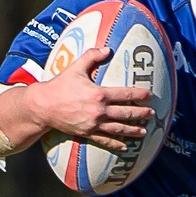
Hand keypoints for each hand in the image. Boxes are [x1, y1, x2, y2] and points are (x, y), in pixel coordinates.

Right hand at [23, 45, 155, 154]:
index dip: (139, 95)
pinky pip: (105, 140)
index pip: (124, 94)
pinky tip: (125, 147)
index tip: (150, 95)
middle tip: (152, 114)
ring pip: (118, 129)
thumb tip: (107, 49)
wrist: (43, 106)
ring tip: (144, 132)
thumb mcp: (75, 67)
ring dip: (133, 130)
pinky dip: (116, 144)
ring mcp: (93, 124)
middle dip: (141, 114)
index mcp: (98, 94)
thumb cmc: (59, 85)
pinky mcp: (87, 133)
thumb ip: (92, 56)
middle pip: (126, 113)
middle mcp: (98, 111)